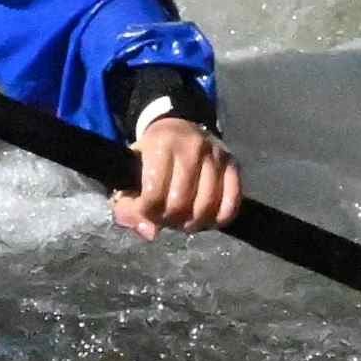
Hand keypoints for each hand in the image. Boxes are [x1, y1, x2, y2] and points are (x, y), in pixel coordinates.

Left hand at [109, 116, 240, 239]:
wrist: (179, 127)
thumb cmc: (151, 156)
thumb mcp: (129, 174)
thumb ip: (127, 207)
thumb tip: (151, 233)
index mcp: (161, 144)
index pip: (154, 193)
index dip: (148, 212)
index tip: (146, 211)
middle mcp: (192, 146)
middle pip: (180, 204)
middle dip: (170, 220)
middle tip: (165, 218)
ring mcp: (216, 155)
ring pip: (206, 207)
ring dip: (192, 223)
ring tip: (183, 219)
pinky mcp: (234, 165)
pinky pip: (231, 205)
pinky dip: (217, 220)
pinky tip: (204, 218)